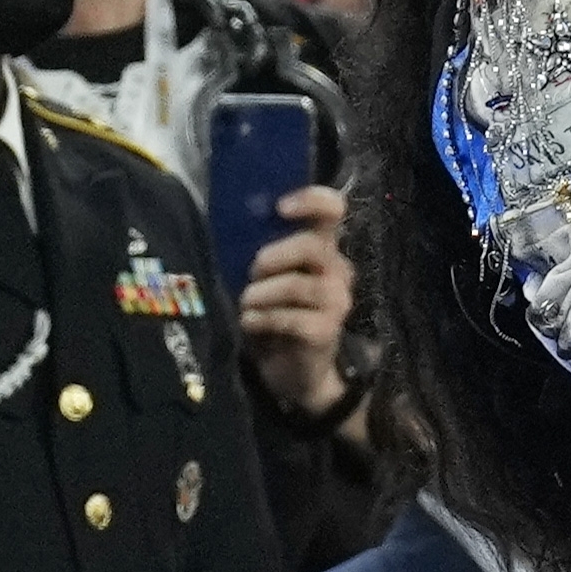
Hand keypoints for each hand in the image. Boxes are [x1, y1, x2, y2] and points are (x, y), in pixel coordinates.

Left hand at [240, 184, 356, 414]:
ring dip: (261, 294)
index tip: (280, 208)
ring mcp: (337, 302)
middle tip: (252, 272)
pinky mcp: (325, 331)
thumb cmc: (275, 315)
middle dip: (273, 257)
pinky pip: (290, 318)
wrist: (295, 371)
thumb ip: (264, 252)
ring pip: (297, 285)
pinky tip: (250, 323)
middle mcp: (338, 271)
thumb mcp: (269, 278)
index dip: (311, 200)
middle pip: (313, 247)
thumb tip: (233, 224)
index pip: (333, 210)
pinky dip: (262, 319)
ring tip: (246, 304)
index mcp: (324, 250)